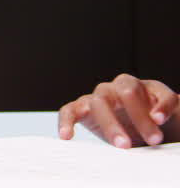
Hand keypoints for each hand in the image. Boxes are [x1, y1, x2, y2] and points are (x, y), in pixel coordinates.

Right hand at [58, 74, 179, 147]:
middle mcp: (121, 87)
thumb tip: (177, 109)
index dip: (161, 104)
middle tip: (153, 140)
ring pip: (99, 102)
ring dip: (111, 124)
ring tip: (122, 146)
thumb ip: (172, 115)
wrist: (134, 133)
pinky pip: (69, 111)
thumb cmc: (153, 125)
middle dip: (139, 116)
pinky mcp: (82, 109)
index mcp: (148, 88)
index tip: (161, 120)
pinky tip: (67, 136)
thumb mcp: (170, 122)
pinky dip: (66, 122)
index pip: (158, 91)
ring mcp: (100, 97)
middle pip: (126, 91)